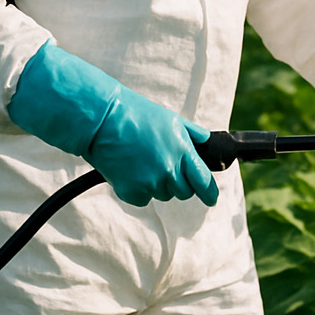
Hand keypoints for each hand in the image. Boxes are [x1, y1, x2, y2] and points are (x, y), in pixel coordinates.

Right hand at [8, 41, 218, 206]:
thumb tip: (206, 141)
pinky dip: (138, 189)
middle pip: (184, 192)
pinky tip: (130, 170)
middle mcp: (169, 171)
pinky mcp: (131, 192)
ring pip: (163, 194)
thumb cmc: (138, 115)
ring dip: (158, 184)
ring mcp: (150, 184)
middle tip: (164, 167)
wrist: (103, 121)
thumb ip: (192, 134)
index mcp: (182, 152)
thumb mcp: (171, 119)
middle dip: (179, 183)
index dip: (209, 193)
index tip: (211, 199)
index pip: (203, 182)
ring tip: (143, 162)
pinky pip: (143, 199)